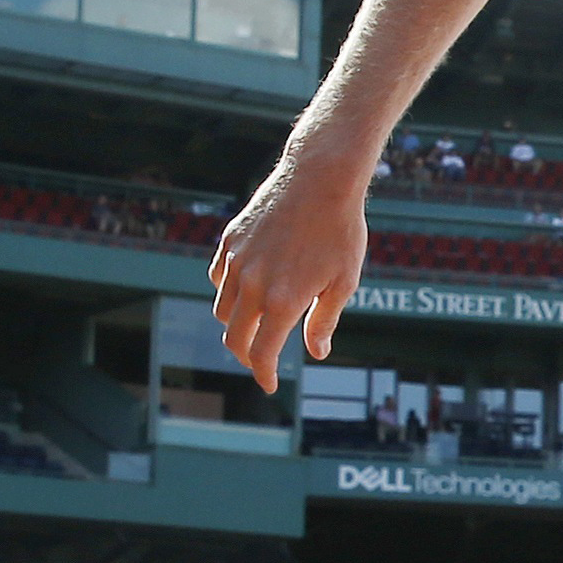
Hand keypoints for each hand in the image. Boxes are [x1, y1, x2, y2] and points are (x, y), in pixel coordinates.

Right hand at [208, 148, 370, 395]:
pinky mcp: (230, 240)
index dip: (263, 374)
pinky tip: (246, 289)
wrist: (320, 177)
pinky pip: (218, 278)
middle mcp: (251, 285)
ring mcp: (236, 261)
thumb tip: (315, 352)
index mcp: (282, 301)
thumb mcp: (344, 281)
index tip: (269, 384)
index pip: (261, 354)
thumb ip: (323, 321)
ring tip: (257, 323)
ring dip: (236, 324)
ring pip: (222, 308)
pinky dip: (227, 291)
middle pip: (233, 337)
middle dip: (246, 356)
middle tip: (261, 359)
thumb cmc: (340, 230)